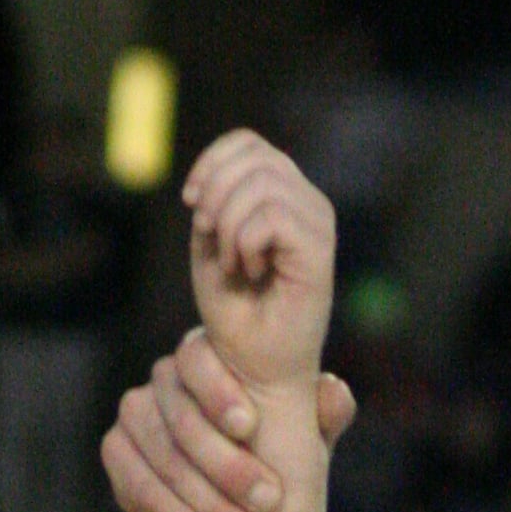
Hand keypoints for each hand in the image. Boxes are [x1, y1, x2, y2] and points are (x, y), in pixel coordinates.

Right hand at [106, 329, 358, 511]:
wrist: (238, 497)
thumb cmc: (278, 450)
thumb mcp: (309, 434)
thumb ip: (324, 412)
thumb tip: (332, 395)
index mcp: (210, 356)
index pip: (197, 357)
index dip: (219, 391)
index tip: (249, 427)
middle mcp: (164, 377)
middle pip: (181, 420)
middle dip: (227, 468)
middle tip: (269, 504)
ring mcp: (135, 414)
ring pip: (161, 460)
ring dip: (206, 505)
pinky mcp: (116, 453)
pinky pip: (135, 487)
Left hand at [182, 131, 336, 397]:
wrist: (253, 369)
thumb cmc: (235, 314)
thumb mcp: (210, 248)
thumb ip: (213, 205)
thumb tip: (211, 181)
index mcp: (283, 194)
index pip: (248, 143)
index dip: (212, 162)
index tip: (190, 202)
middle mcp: (306, 201)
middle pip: (254, 157)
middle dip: (215, 196)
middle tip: (211, 241)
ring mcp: (317, 222)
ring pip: (262, 183)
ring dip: (229, 226)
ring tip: (233, 264)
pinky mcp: (320, 248)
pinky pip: (271, 217)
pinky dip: (244, 244)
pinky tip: (250, 272)